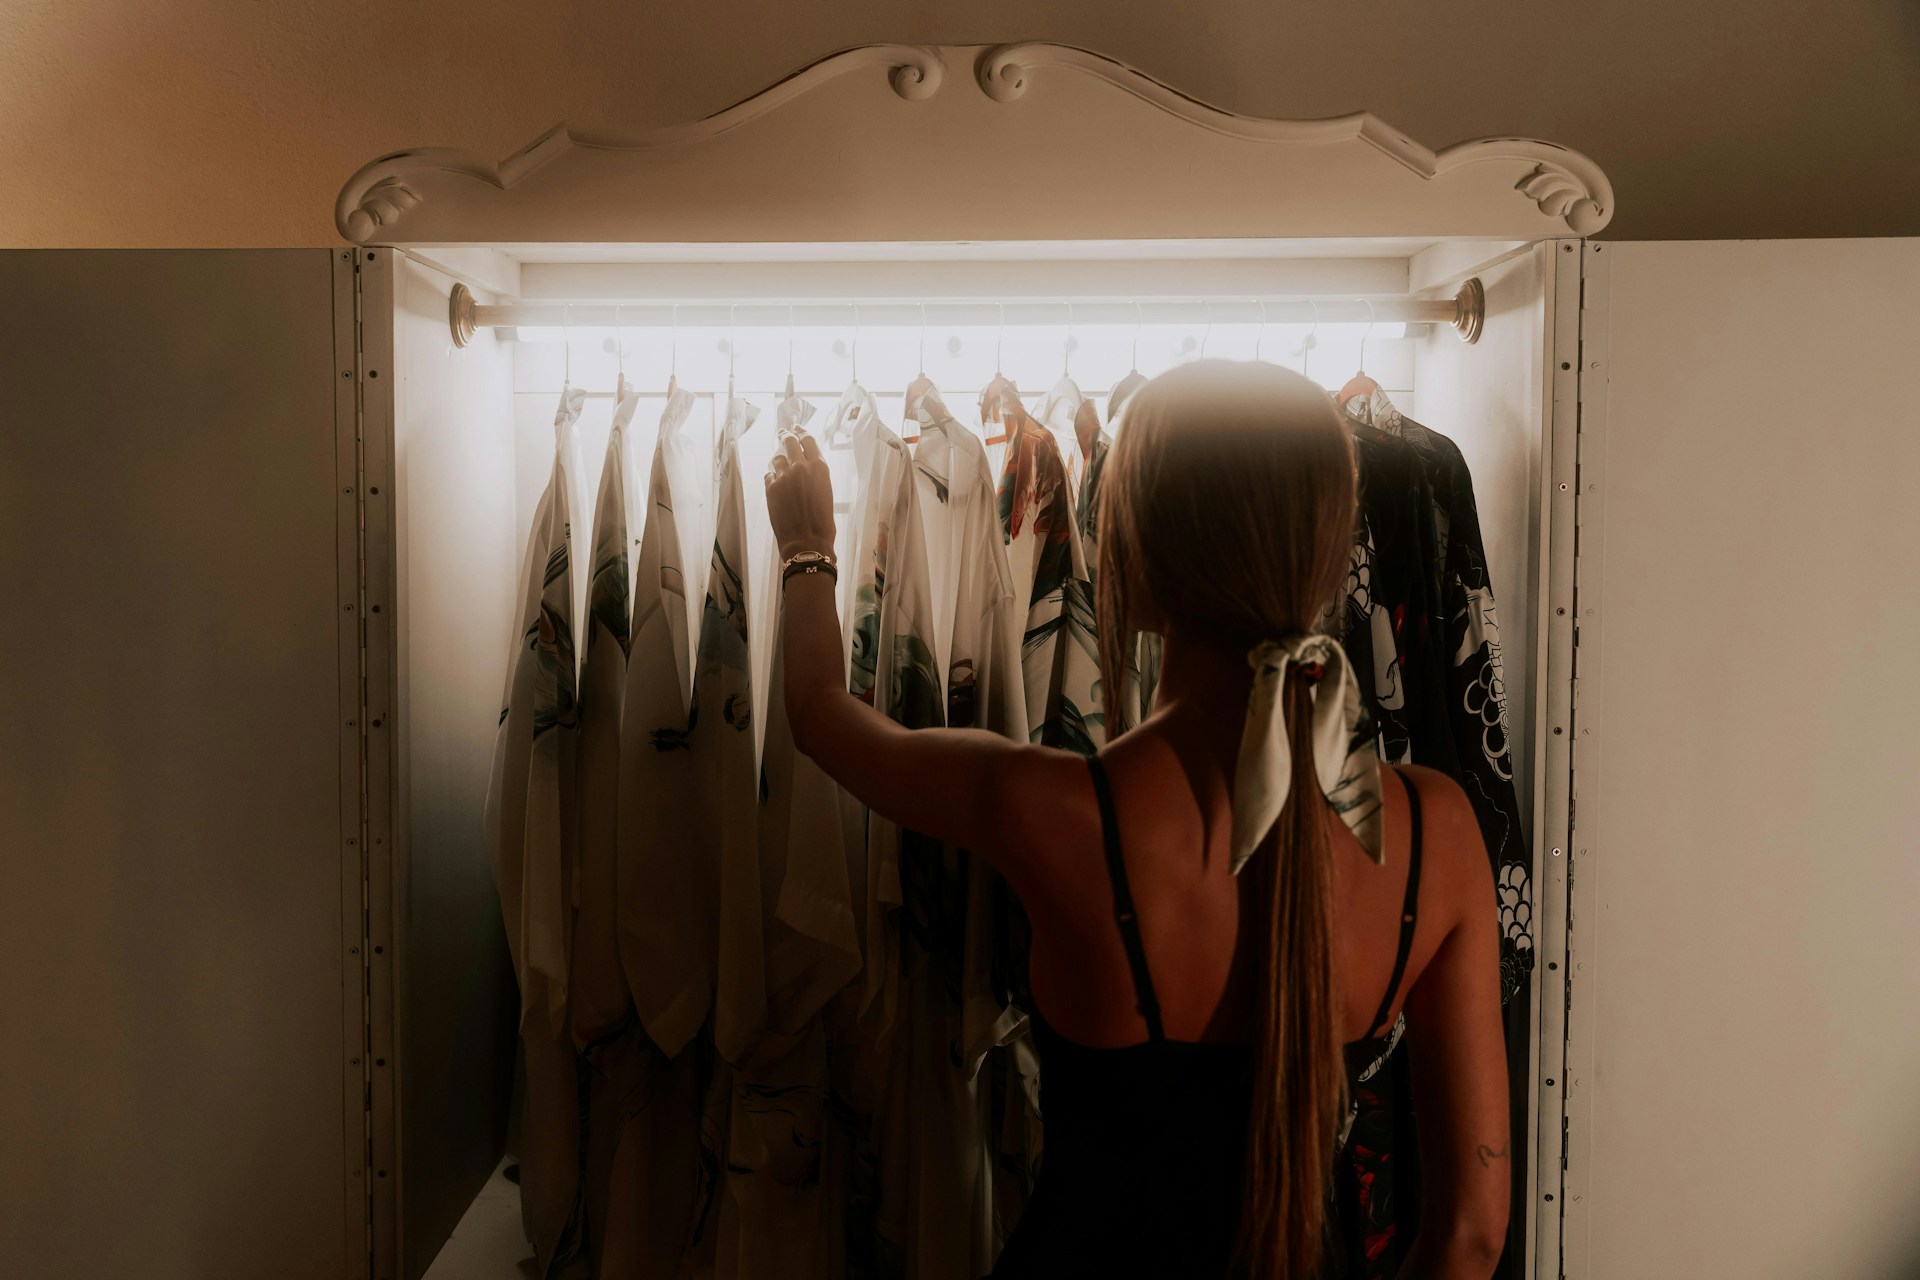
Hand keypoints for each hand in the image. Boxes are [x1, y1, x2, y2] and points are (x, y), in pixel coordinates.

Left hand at [765, 427, 836, 560]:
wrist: (807, 541)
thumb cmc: (822, 522)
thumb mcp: (826, 492)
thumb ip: (815, 475)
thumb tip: (805, 466)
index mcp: (819, 467)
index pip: (808, 440)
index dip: (801, 431)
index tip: (796, 428)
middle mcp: (801, 467)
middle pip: (789, 441)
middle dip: (786, 435)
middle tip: (783, 432)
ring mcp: (783, 476)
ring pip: (777, 458)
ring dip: (779, 461)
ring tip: (782, 468)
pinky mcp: (770, 488)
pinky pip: (769, 475)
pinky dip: (772, 478)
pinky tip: (777, 485)